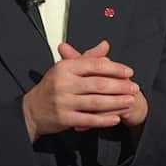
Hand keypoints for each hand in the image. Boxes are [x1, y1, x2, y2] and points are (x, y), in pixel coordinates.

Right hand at [21, 40, 137, 141]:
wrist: (31, 110)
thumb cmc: (51, 87)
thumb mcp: (65, 68)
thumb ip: (87, 58)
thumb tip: (105, 45)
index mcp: (65, 68)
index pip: (94, 65)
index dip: (114, 68)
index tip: (128, 72)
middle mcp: (64, 83)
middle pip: (98, 84)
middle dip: (119, 86)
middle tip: (134, 87)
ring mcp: (64, 102)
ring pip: (96, 102)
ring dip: (116, 103)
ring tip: (130, 101)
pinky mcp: (64, 118)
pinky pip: (89, 119)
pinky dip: (104, 120)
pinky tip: (116, 118)